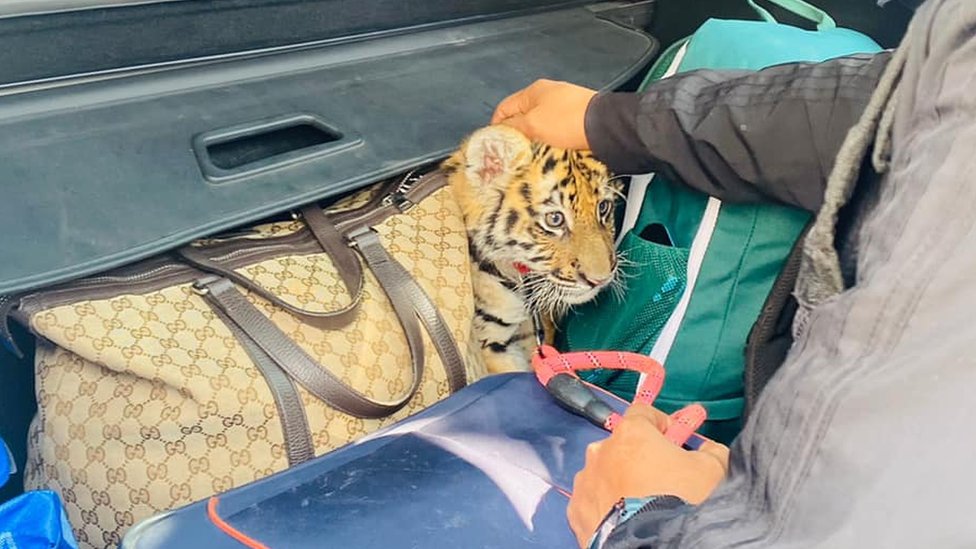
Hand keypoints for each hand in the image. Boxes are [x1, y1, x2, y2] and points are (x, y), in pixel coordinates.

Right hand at [490, 79, 596, 149]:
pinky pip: (556, 130)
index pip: (505, 107)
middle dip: (517, 133)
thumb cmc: (568, 121)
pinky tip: (552, 149)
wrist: (604, 127)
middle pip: (523, 116)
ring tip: (533, 153)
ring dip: (535, 138)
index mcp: (534, 91)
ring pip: (540, 124)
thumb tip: (500, 129)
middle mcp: (549, 94)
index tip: (494, 142)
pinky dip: (551, 139)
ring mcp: (564, 105)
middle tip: (514, 151)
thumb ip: (513, 126)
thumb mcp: (533, 124)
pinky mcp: (576, 118)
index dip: (496, 125)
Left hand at [566, 404, 729, 547]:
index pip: (643, 413)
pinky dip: (605, 505)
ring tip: (640, 502)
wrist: (652, 545)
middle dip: (640, 456)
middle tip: (661, 478)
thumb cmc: (680, 501)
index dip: (661, 424)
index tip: (674, 440)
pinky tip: (622, 518)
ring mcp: (586, 481)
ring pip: (605, 473)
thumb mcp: (712, 472)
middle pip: (623, 445)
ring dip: (620, 481)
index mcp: (631, 433)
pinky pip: (593, 500)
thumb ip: (710, 452)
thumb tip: (709, 450)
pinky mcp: (576, 510)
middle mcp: (601, 451)